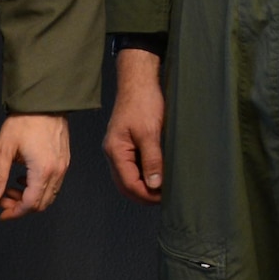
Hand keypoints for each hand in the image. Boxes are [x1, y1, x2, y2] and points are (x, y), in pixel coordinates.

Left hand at [0, 113, 69, 219]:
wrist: (45, 101)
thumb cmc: (26, 120)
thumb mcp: (5, 149)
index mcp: (43, 171)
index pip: (30, 204)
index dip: (14, 212)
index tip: (2, 212)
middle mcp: (57, 171)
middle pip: (41, 203)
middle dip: (21, 206)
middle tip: (3, 198)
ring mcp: (63, 165)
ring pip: (49, 195)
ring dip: (30, 197)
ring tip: (12, 187)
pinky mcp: (64, 159)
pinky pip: (54, 183)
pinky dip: (39, 187)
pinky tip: (24, 177)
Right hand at [103, 49, 165, 204]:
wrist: (139, 80)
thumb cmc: (143, 102)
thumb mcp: (149, 132)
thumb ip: (152, 159)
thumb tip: (155, 184)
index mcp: (115, 151)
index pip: (128, 184)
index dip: (146, 194)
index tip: (164, 198)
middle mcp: (114, 152)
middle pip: (125, 184)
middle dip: (143, 194)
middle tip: (164, 199)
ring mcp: (119, 148)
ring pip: (128, 176)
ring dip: (144, 185)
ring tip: (163, 190)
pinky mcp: (127, 143)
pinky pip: (133, 165)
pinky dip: (144, 174)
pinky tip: (158, 175)